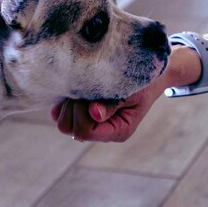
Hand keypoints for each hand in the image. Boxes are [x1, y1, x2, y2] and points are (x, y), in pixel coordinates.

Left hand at [50, 45, 201, 141]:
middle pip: (69, 128)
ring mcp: (91, 124)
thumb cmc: (142, 81)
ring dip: (68, 103)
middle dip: (73, 106)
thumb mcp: (132, 91)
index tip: (91, 93)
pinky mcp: (82, 115)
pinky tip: (77, 90)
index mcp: (118, 131)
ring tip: (84, 87)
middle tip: (87, 87)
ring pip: (63, 122)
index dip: (82, 112)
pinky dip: (64, 102)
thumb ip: (112, 104)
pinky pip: (60, 114)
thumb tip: (94, 113)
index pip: (85, 131)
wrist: (148, 75)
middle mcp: (102, 131)